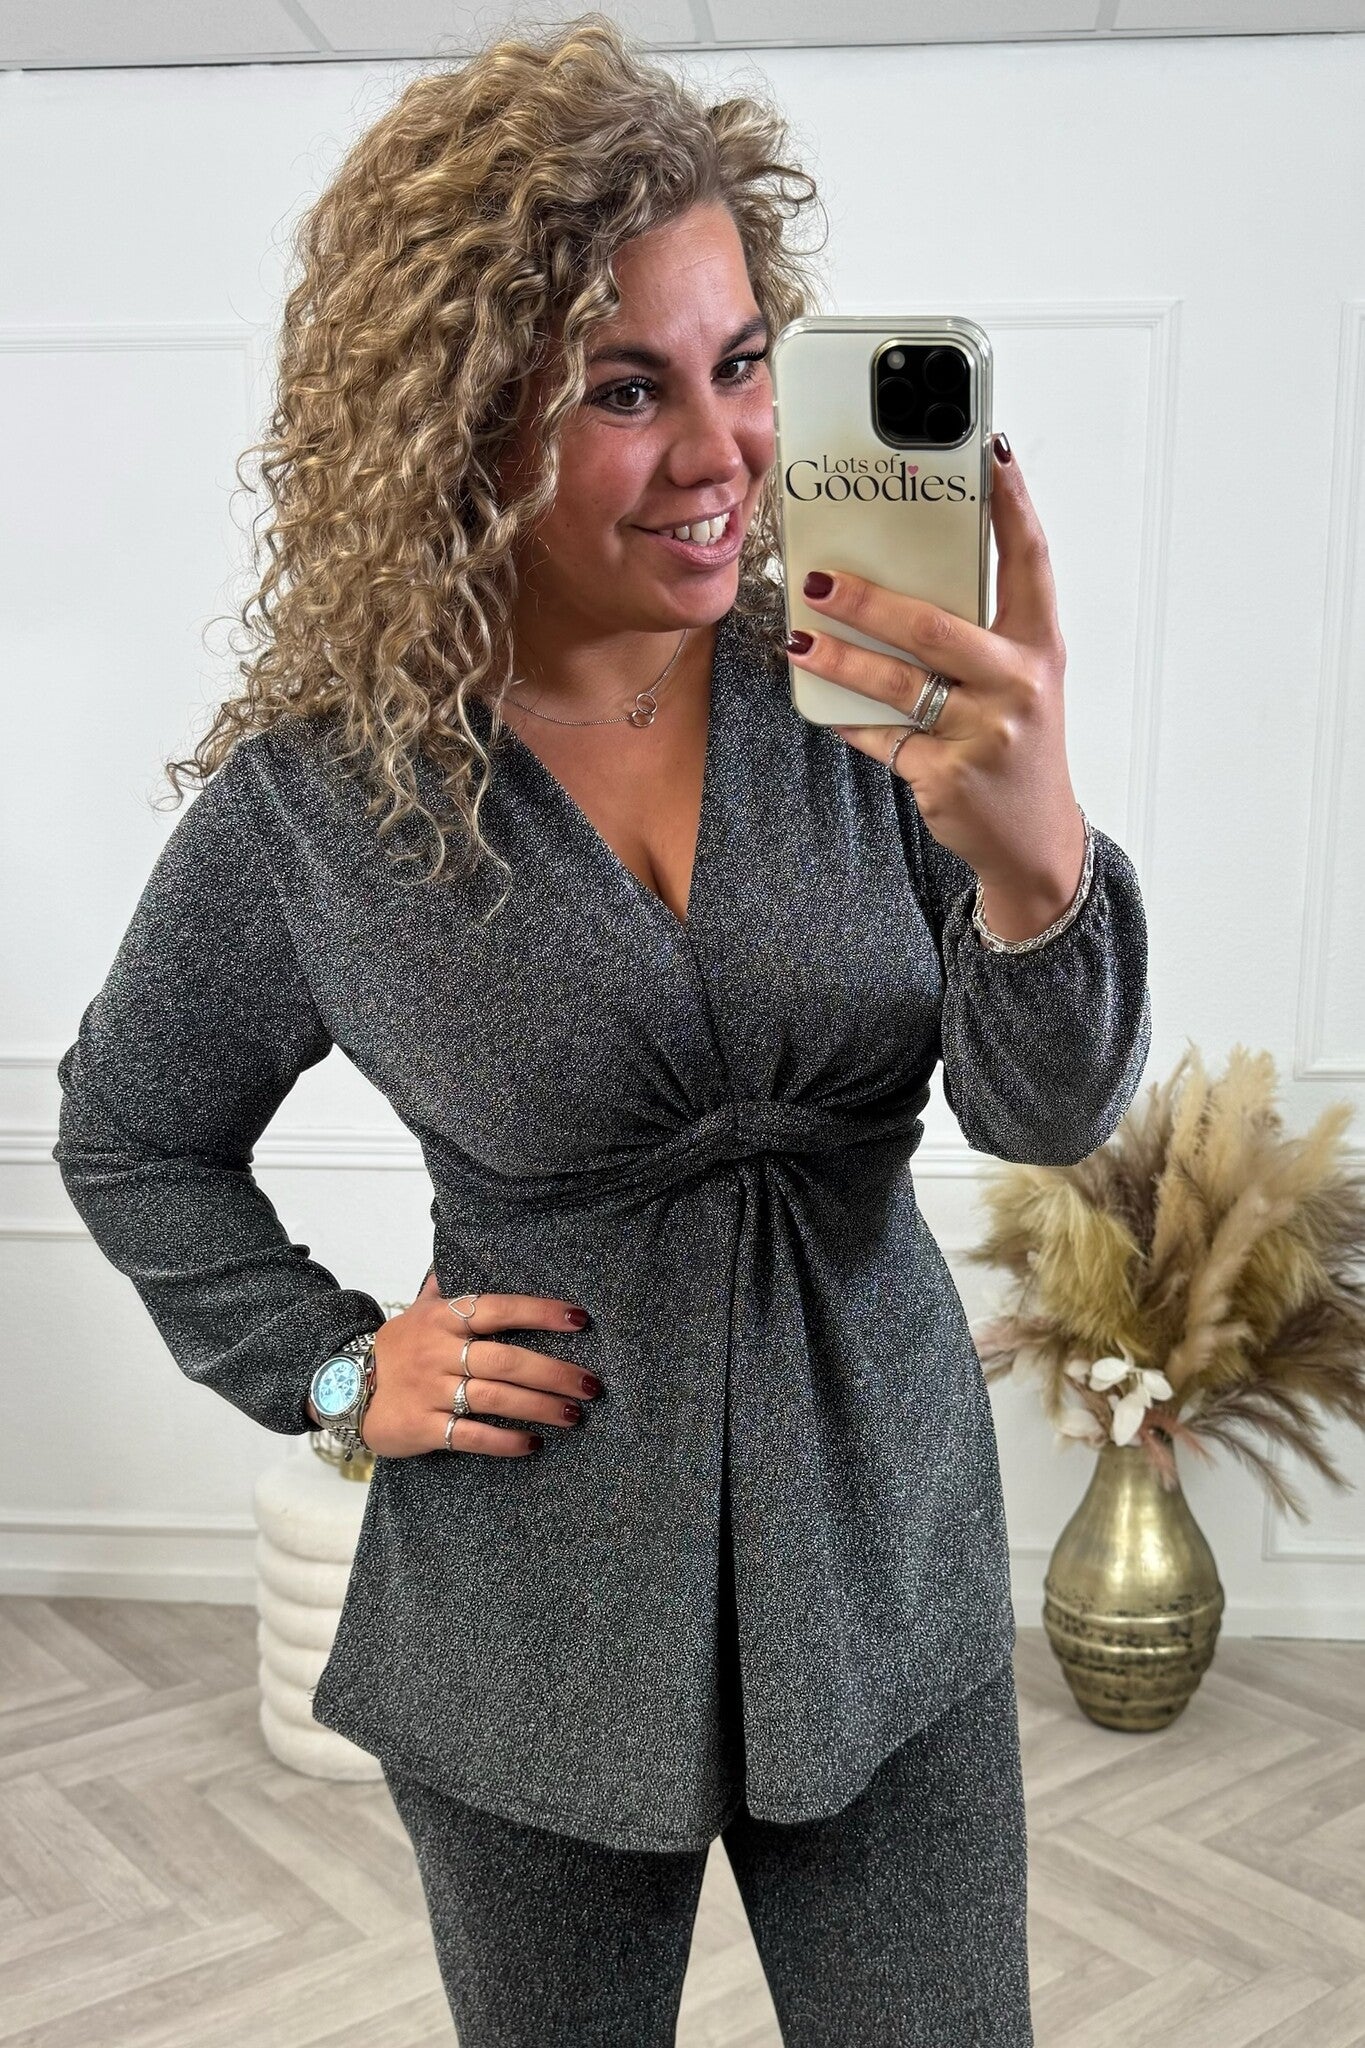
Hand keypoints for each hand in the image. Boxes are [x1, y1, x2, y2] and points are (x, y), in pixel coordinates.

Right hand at [359, 1270, 601, 1457]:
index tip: (579, 1319)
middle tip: (591, 1384)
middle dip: (554, 1372)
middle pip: (506, 1360)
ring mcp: (431, 1391)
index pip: (498, 1309)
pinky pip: (472, 1435)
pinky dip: (505, 1441)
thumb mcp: (416, 1312)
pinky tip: (532, 1443)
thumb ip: (444, 1287)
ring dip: (540, 1407)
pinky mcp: (424, 1427)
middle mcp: (439, 1352)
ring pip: (496, 1398)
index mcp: (443, 1319)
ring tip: (574, 1413)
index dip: (540, 1312)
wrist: (342, 1389)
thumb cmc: (395, 1349)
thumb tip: (458, 1249)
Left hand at [785, 435, 1086, 914]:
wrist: (1034, 838)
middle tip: (820, 581)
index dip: (1013, 506)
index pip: (1030, 562)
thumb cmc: (1018, 742)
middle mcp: (1018, 685)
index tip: (991, 454)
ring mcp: (983, 733)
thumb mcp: (1020, 680)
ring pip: (897, 685)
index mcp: (1041, 647)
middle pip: (935, 628)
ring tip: (799, 640)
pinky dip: (847, 719)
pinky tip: (819, 700)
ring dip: (839, 659)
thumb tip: (902, 575)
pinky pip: (881, 738)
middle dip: (870, 601)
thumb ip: (980, 632)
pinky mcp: (946, 776)